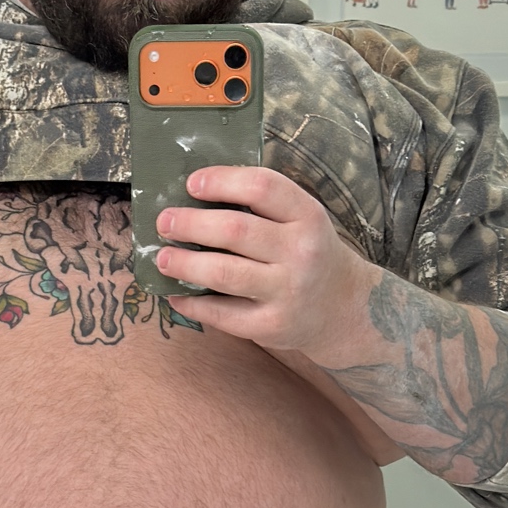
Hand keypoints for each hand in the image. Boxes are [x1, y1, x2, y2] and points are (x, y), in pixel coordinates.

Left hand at [156, 165, 373, 362]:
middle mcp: (301, 253)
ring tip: (162, 257)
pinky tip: (177, 294)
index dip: (221, 181)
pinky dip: (193, 303)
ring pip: (223, 272)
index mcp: (308, 216)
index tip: (192, 183)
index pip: (262, 187)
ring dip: (184, 263)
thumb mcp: (302, 222)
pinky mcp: (271, 325)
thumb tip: (194, 197)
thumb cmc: (310, 255)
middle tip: (165, 221)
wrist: (345, 310)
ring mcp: (287, 292)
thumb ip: (262, 207)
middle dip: (190, 223)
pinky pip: (222, 314)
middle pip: (235, 230)